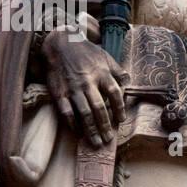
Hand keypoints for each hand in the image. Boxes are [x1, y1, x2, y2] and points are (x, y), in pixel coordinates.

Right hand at [41, 29, 127, 146]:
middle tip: (109, 139)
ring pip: (83, 112)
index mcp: (101, 73)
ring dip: (90, 129)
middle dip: (105, 125)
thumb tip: (128, 83)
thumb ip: (118, 70)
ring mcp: (72, 88)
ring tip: (96, 142)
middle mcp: (88, 82)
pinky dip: (72, 124)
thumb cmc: (86, 52)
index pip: (114, 93)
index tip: (121, 120)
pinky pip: (65, 111)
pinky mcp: (58, 92)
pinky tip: (77, 133)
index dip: (119, 108)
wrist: (60, 44)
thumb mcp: (105, 56)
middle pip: (99, 107)